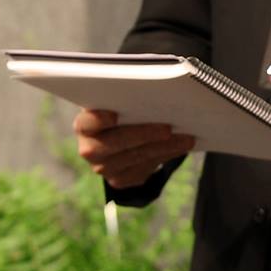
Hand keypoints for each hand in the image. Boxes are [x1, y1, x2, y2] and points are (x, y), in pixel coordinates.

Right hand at [75, 107, 192, 188]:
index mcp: (84, 125)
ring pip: (135, 158)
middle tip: (168, 128)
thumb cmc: (122, 109)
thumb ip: (127, 96)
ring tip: (185, 138)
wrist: (122, 131)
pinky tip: (180, 146)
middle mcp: (90, 150)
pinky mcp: (120, 180)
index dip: (98, 120)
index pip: (87, 123)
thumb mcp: (120, 100)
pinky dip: (165, 156)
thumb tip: (157, 90)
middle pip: (115, 144)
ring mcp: (104, 168)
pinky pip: (144, 170)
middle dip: (144, 135)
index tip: (114, 114)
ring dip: (163, 148)